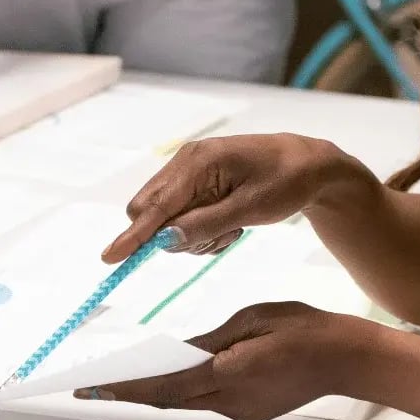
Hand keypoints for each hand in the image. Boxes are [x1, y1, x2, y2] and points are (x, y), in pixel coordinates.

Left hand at [74, 302, 369, 419]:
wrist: (348, 358)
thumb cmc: (303, 330)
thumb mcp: (249, 321)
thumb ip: (209, 341)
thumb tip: (178, 351)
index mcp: (227, 375)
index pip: (164, 385)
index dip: (125, 388)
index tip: (94, 389)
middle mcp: (231, 402)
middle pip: (170, 399)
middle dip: (131, 391)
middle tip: (94, 386)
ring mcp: (241, 412)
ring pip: (187, 402)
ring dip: (157, 390)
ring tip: (123, 377)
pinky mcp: (250, 413)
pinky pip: (207, 401)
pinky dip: (186, 389)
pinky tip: (172, 374)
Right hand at [102, 134, 360, 263]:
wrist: (309, 164)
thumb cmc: (286, 182)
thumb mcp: (251, 209)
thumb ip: (206, 224)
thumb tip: (166, 241)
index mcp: (199, 162)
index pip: (156, 206)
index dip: (134, 235)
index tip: (110, 257)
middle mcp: (185, 162)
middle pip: (150, 210)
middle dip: (172, 235)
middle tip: (216, 239)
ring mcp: (187, 170)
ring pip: (164, 217)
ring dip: (191, 234)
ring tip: (230, 229)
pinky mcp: (194, 180)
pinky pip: (178, 213)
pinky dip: (197, 227)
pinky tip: (227, 223)